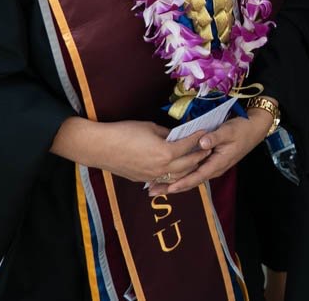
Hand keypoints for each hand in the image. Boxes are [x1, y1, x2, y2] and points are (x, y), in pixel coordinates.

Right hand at [85, 119, 213, 185]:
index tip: (205, 132)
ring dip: (189, 168)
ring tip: (196, 160)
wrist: (101, 147)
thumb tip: (174, 136)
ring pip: (178, 176)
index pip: (188, 146)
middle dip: (199, 156)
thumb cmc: (124, 133)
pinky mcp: (144, 180)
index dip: (197, 138)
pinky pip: (164, 180)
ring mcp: (153, 176)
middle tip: (207, 148)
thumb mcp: (149, 127)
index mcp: (166, 153)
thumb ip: (166, 134)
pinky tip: (177, 171)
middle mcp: (162, 168)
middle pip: (188, 165)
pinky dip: (174, 176)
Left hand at [160, 116, 269, 193]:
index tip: (167, 188)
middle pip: (190, 182)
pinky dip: (181, 176)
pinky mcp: (211, 162)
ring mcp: (212, 167)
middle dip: (171, 188)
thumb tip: (202, 143)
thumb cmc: (241, 129)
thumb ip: (215, 137)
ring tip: (156, 187)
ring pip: (190, 178)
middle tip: (152, 191)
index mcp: (217, 163)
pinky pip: (194, 172)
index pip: (196, 177)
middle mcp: (213, 169)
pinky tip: (170, 176)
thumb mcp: (229, 131)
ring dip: (174, 183)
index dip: (181, 183)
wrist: (254, 129)